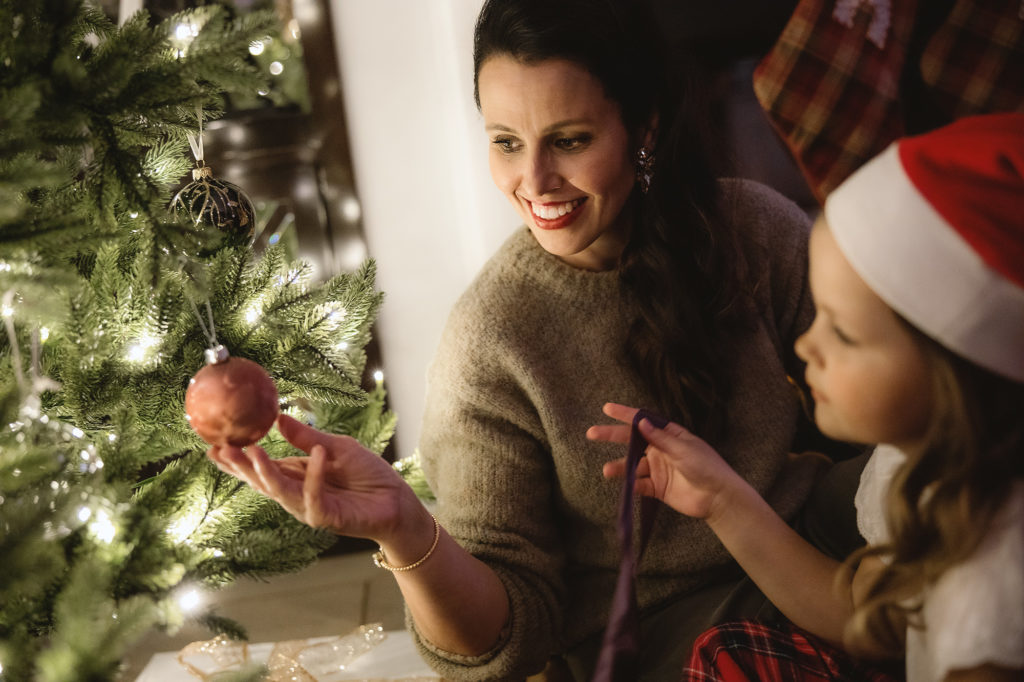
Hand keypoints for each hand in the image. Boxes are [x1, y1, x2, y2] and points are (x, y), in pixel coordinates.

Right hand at [207, 413, 417, 544]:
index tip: (213, 445)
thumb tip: (277, 419)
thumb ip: (307, 437)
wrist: (397, 500)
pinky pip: (314, 496)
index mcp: (297, 475)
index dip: (237, 460)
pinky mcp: (326, 518)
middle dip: (240, 467)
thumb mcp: (337, 447)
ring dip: (266, 471)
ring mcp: (309, 507)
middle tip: (220, 449)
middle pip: (261, 481)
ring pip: (280, 492)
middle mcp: (297, 493)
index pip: (261, 468)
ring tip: (252, 451)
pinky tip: (315, 456)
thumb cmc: (368, 474)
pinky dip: (315, 476)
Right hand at [587, 402, 743, 521]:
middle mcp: (661, 449)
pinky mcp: (658, 487)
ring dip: (620, 467)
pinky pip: (640, 485)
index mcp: (669, 435)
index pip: (644, 421)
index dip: (626, 414)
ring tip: (607, 471)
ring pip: (633, 465)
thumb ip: (660, 438)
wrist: (718, 498)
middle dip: (612, 436)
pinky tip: (627, 486)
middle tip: (592, 433)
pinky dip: (632, 486)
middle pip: (632, 441)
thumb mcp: (683, 449)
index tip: (607, 408)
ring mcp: (658, 469)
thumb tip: (641, 422)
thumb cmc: (706, 467)